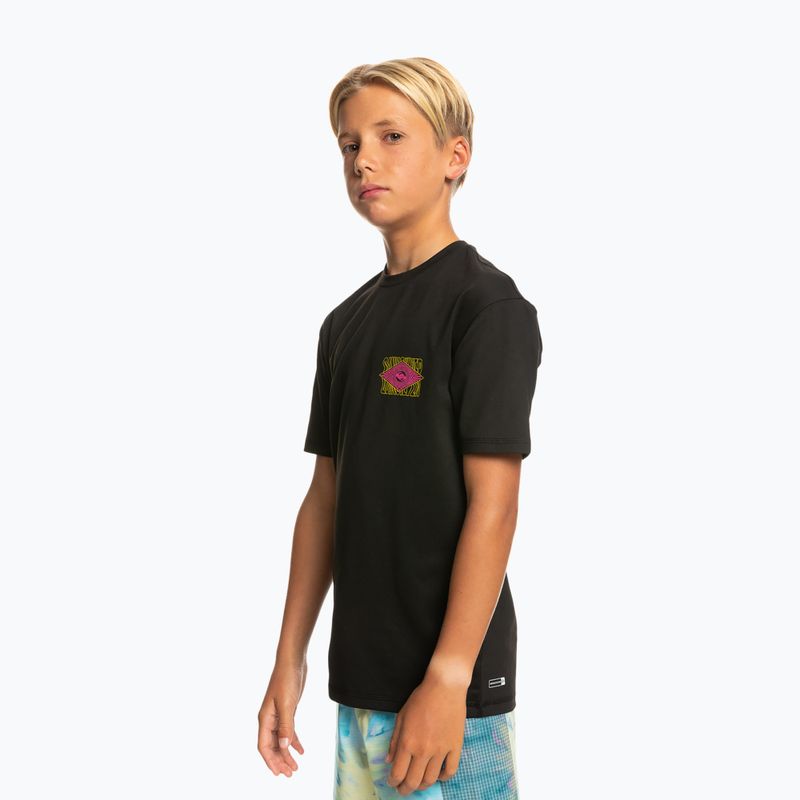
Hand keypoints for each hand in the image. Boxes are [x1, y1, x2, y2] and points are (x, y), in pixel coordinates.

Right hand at [257, 660, 306, 777]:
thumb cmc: (286, 679)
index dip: (271, 761)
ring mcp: (278, 715)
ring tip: (295, 767)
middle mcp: (269, 719)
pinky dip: (294, 741)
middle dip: (280, 761)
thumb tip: (284, 747)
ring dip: (287, 754)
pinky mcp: (287, 710)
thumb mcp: (287, 704)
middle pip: (272, 746)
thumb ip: (286, 726)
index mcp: (265, 718)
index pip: (264, 746)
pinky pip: (288, 731)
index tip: (279, 773)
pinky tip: (301, 750)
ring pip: (280, 740)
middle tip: (290, 774)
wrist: (292, 661)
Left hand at [384, 675, 466, 795]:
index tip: (392, 782)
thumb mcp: (401, 716)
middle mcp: (423, 750)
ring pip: (431, 779)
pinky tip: (438, 775)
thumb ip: (394, 740)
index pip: (398, 773)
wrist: (445, 687)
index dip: (393, 782)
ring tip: (419, 783)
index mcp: (408, 742)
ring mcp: (441, 750)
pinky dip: (444, 777)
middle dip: (405, 789)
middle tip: (403, 789)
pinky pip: (450, 771)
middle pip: (414, 782)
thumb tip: (389, 760)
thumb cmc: (421, 698)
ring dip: (423, 785)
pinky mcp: (455, 747)